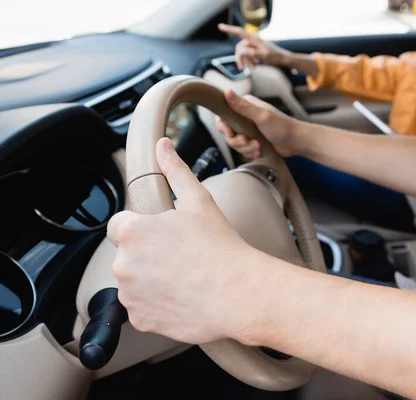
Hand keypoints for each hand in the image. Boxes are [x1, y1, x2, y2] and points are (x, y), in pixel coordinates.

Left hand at [108, 138, 266, 344]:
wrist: (239, 293)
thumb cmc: (221, 248)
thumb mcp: (199, 201)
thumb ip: (175, 170)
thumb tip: (163, 146)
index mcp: (132, 231)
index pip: (119, 225)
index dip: (142, 228)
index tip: (163, 234)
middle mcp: (124, 264)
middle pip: (127, 254)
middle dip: (147, 254)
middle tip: (180, 256)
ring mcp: (131, 295)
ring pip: (134, 282)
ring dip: (151, 279)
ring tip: (184, 277)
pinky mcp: (141, 320)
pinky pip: (142, 308)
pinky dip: (157, 304)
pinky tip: (182, 296)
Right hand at [216, 90, 304, 158]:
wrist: (296, 142)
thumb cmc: (282, 126)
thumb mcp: (261, 116)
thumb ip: (243, 106)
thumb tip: (226, 92)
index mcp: (245, 105)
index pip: (223, 113)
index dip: (223, 125)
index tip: (230, 132)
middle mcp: (245, 116)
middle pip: (227, 132)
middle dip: (236, 140)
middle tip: (247, 141)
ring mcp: (249, 129)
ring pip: (235, 143)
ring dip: (245, 148)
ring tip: (258, 146)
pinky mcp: (253, 140)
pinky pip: (243, 149)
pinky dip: (250, 152)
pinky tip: (260, 150)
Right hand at [218, 23, 290, 69]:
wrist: (282, 58)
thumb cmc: (274, 56)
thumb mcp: (263, 56)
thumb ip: (252, 53)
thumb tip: (240, 51)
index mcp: (254, 38)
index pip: (239, 32)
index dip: (229, 29)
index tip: (220, 26)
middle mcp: (252, 39)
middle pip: (239, 47)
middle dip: (240, 58)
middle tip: (243, 69)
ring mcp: (253, 44)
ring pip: (243, 52)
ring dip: (246, 61)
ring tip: (252, 69)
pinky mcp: (255, 48)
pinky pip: (247, 54)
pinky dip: (249, 60)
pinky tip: (254, 66)